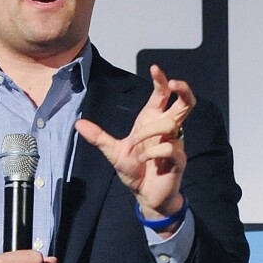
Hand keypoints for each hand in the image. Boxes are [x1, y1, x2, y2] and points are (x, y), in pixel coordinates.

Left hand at [75, 65, 195, 229]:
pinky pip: (169, 147)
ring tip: (134, 147)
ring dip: (148, 133)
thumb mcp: (112, 151)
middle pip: (185, 103)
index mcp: (152, 121)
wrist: (144, 195)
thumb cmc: (134, 171)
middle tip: (173, 83)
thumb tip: (78, 123)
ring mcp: (175, 143)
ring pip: (171, 124)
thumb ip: (98, 136)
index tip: (154, 68)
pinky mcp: (179, 159)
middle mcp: (167, 129)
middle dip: (183, 90)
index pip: (162, 95)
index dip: (161, 81)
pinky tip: (142, 161)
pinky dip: (152, 152)